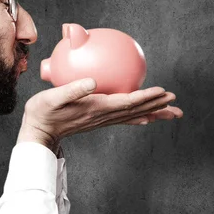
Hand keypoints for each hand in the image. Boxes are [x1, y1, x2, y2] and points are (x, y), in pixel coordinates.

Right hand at [17, 78, 182, 150]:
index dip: (146, 96)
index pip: (127, 102)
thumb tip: (92, 81)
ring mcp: (101, 121)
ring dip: (152, 112)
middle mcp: (102, 116)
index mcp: (95, 108)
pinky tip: (146, 119)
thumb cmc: (42, 112)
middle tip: (175, 100)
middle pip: (136, 110)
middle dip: (156, 104)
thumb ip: (72, 89)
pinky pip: (123, 120)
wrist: (38, 132)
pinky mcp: (97, 122)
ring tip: (170, 112)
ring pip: (133, 117)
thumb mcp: (52, 97)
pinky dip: (138, 119)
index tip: (162, 91)